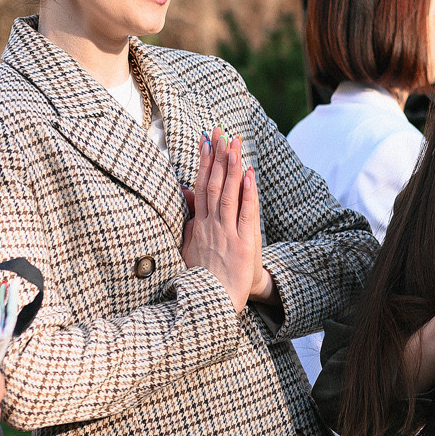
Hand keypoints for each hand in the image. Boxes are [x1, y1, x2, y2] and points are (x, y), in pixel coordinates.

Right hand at [181, 129, 262, 310]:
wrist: (214, 304)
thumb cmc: (204, 278)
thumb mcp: (190, 246)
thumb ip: (189, 220)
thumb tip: (185, 194)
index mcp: (199, 226)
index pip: (200, 187)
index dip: (204, 162)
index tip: (206, 140)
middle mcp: (211, 226)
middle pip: (213, 184)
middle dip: (217, 156)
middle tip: (220, 131)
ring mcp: (227, 234)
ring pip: (228, 194)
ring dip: (231, 167)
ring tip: (233, 144)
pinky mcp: (243, 244)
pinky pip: (246, 213)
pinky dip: (247, 193)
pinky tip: (249, 174)